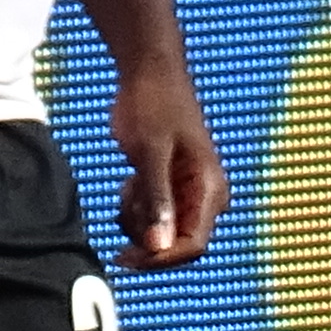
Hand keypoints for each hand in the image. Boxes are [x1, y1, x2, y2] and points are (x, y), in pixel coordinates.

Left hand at [111, 54, 224, 270]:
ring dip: (138, 220)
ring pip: (161, 233)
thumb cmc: (153, 104)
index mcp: (209, 188)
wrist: (149, 72)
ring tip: (128, 185)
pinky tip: (130, 180)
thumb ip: (157, 199)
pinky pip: (154, 217)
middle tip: (121, 207)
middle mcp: (206, 196)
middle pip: (177, 244)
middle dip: (145, 236)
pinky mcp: (173, 188)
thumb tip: (159, 247)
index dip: (160, 258)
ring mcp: (189, 194)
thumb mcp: (150, 152)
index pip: (194, 245)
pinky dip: (136, 208)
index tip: (126, 256)